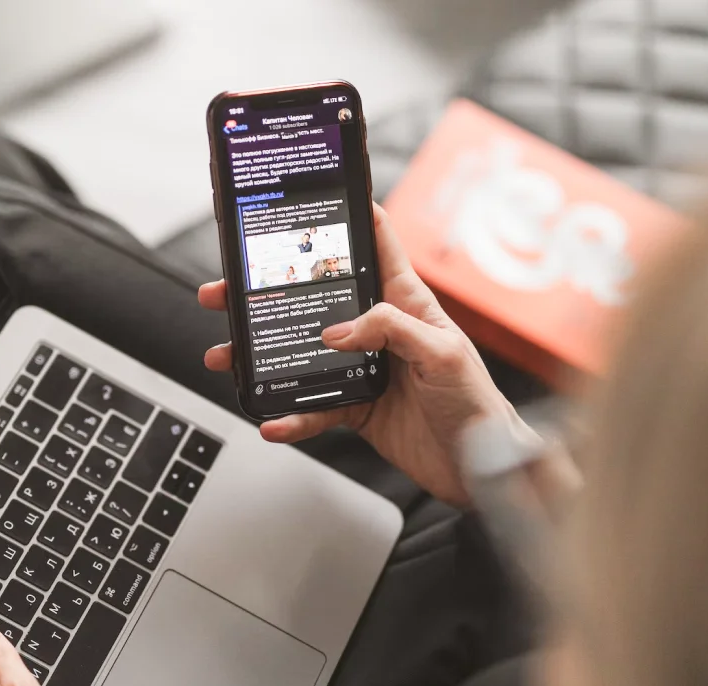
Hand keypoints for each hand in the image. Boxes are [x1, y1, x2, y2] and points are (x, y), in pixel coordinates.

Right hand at [199, 203, 533, 505]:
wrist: (480, 468)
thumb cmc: (477, 403)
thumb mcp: (443, 352)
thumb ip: (392, 330)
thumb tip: (337, 330)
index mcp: (406, 303)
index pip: (377, 246)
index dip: (350, 216)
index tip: (312, 196)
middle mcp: (378, 331)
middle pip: (315, 301)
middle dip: (268, 292)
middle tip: (228, 290)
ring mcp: (361, 368)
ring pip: (301, 354)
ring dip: (261, 356)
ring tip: (228, 356)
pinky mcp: (354, 407)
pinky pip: (312, 407)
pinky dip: (290, 415)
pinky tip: (272, 420)